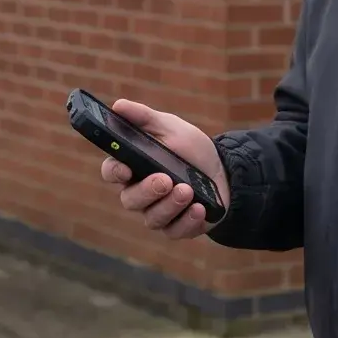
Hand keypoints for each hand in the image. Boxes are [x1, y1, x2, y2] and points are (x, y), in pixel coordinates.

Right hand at [95, 98, 226, 240]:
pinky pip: (175, 231)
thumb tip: (118, 106)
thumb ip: (144, 117)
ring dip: (170, 205)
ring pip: (152, 218)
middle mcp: (141, 193)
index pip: (112, 172)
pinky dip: (187, 221)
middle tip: (165, 179)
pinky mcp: (177, 227)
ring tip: (188, 190)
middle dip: (147, 191)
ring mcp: (158, 212)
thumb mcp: (170, 127)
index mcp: (133, 166)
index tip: (125, 169)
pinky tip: (199, 208)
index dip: (114, 172)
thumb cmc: (190, 148)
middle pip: (130, 200)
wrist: (225, 171)